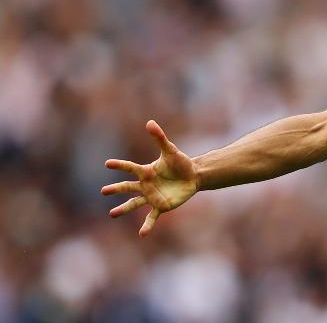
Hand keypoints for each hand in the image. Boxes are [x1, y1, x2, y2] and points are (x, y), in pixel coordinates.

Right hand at [101, 120, 198, 235]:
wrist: (192, 176)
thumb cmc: (180, 163)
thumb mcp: (170, 150)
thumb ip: (160, 138)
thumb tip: (150, 122)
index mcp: (146, 171)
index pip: (130, 168)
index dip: (120, 165)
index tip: (107, 163)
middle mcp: (145, 185)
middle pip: (127, 188)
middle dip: (116, 189)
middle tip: (103, 191)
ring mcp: (152, 196)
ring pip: (134, 204)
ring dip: (123, 209)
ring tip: (112, 214)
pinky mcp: (161, 206)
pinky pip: (151, 217)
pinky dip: (146, 226)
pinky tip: (141, 234)